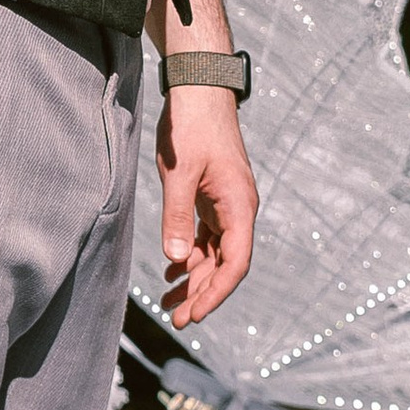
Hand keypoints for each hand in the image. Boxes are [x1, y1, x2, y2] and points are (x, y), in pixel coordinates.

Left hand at [156, 81, 257, 326]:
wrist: (199, 88)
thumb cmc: (191, 127)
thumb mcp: (180, 172)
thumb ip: (177, 216)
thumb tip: (176, 261)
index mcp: (239, 207)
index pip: (235, 264)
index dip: (216, 293)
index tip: (195, 315)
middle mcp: (239, 210)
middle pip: (226, 265)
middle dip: (203, 294)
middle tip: (177, 320)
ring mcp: (227, 204)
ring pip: (215, 254)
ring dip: (194, 279)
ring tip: (170, 304)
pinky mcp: (213, 197)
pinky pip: (206, 238)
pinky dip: (190, 256)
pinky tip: (172, 273)